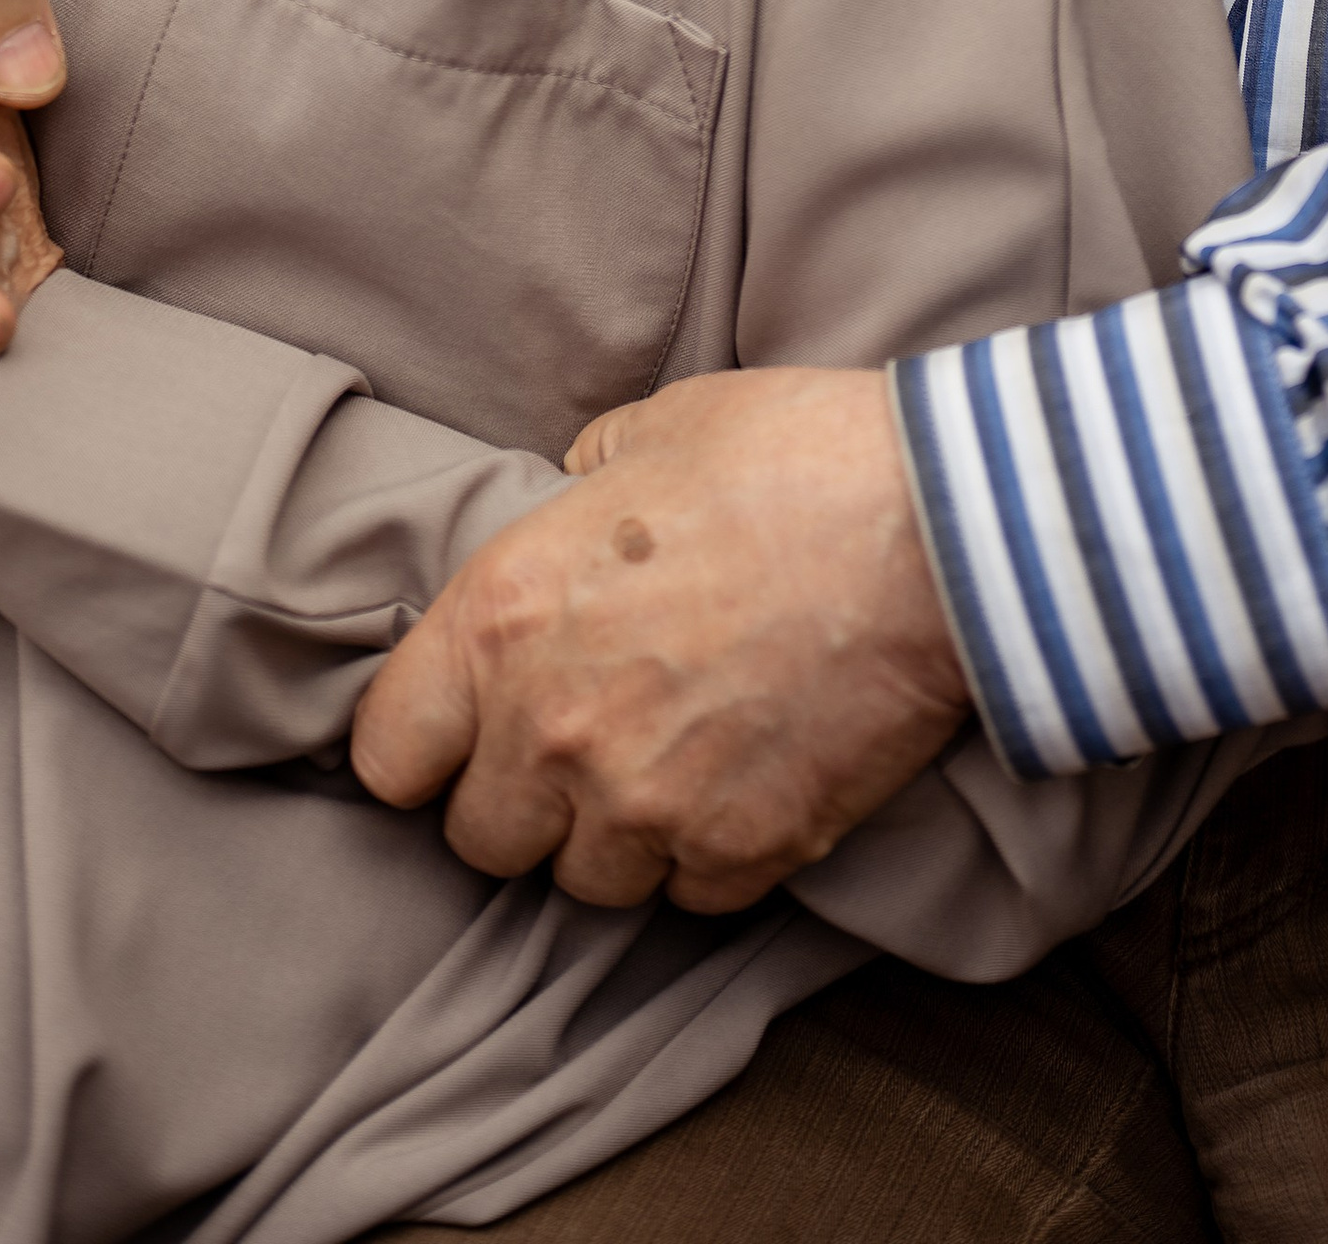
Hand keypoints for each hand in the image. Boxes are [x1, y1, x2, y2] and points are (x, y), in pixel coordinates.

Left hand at [350, 366, 971, 914]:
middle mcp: (552, 727)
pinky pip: (690, 895)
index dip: (424, 745)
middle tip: (583, 743)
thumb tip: (573, 502)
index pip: (389, 755)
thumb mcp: (650, 432)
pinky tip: (743, 782)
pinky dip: (710, 854)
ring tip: (672, 762)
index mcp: (504, 615)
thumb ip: (580, 487)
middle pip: (483, 841)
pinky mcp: (743, 848)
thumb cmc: (790, 455)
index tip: (460, 734)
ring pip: (585, 883)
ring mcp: (648, 802)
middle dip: (522, 800)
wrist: (937, 525)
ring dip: (616, 835)